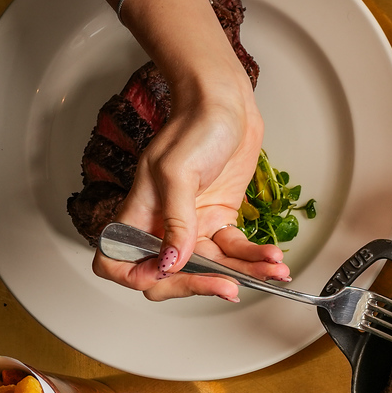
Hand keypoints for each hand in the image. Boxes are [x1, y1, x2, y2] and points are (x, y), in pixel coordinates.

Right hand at [100, 72, 290, 301]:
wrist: (226, 105)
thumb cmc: (194, 126)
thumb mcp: (177, 172)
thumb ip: (175, 219)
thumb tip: (170, 260)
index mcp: (138, 214)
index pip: (119, 263)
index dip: (139, 277)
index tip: (169, 275)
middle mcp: (162, 224)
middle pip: (172, 274)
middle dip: (203, 284)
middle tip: (229, 287)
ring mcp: (193, 224)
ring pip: (212, 266)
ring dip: (243, 273)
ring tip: (271, 272)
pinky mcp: (220, 219)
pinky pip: (235, 251)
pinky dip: (255, 257)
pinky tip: (272, 258)